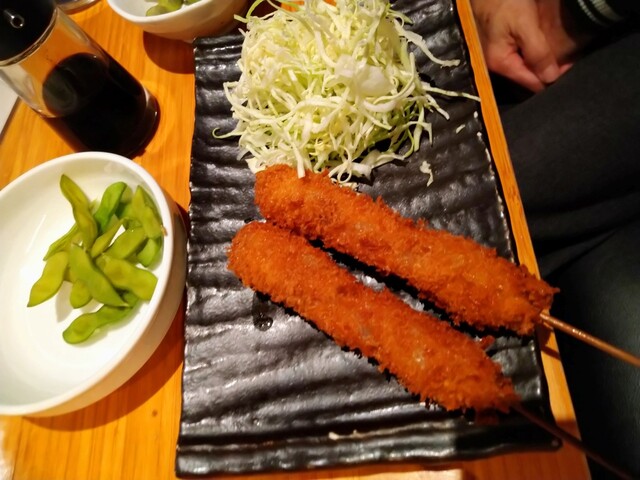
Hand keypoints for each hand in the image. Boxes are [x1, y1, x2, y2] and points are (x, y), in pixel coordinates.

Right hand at [470, 0, 589, 91]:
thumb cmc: (503, 2)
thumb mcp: (524, 25)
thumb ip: (537, 53)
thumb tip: (550, 78)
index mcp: (500, 63)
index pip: (531, 83)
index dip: (553, 76)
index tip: (571, 63)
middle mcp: (496, 65)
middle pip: (527, 76)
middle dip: (547, 70)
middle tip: (569, 57)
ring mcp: (496, 56)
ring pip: (524, 66)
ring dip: (541, 61)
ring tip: (559, 52)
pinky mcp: (499, 46)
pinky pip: (520, 56)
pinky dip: (532, 52)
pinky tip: (543, 44)